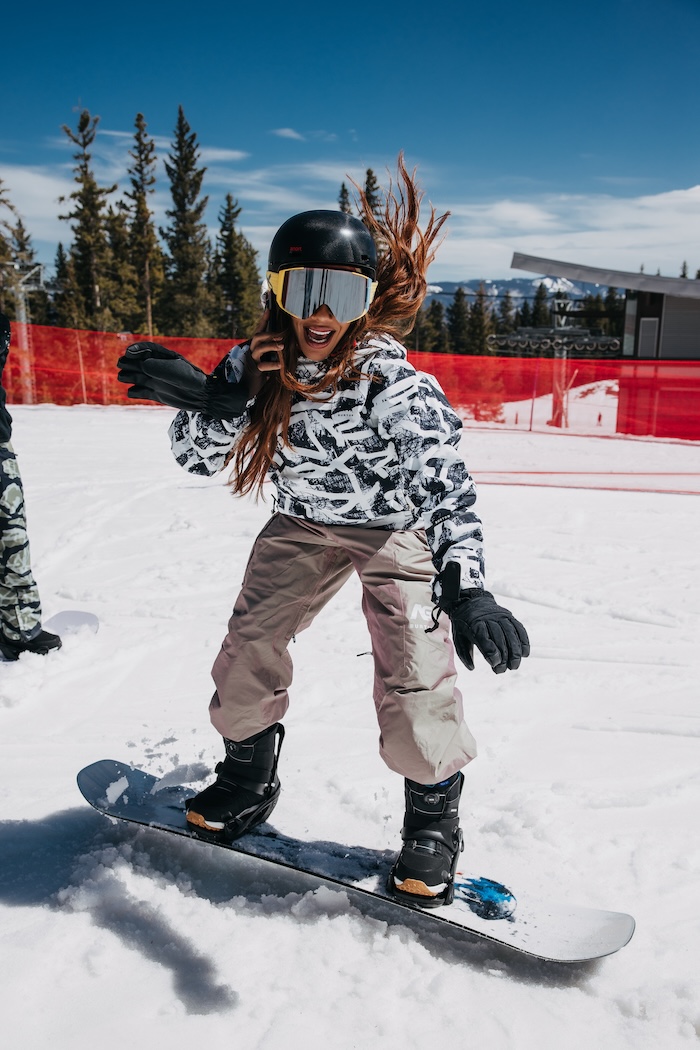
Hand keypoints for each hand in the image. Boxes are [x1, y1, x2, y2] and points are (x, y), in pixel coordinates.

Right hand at [117, 341, 248, 418]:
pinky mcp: (155, 394)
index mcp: (162, 357)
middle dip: (127, 362)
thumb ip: (155, 366)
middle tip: (122, 364)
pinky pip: (139, 392)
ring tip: (123, 377)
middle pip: (136, 362)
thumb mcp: (172, 369)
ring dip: (127, 376)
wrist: (201, 395)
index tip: (128, 353)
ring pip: (135, 376)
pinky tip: (132, 392)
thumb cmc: (189, 378)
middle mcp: (157, 368)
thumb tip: (141, 366)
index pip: (144, 349)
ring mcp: (155, 381)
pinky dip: (133, 392)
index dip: (135, 350)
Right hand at [244, 311, 284, 396]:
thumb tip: (286, 343)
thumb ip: (273, 352)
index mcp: (255, 346)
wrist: (246, 388)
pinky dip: (272, 365)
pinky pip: (263, 365)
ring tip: (282, 346)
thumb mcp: (267, 359)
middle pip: (257, 337)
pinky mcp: (254, 370)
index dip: (263, 321)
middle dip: (269, 334)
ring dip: (271, 346)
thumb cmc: (260, 372)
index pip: (258, 331)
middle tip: (281, 334)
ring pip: (259, 349)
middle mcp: (252, 351)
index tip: (268, 310)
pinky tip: (280, 366)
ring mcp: (252, 360)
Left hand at [436, 563, 528, 673]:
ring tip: (515, 665)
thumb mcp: (458, 636)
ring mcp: (500, 616)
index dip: (491, 652)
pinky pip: (518, 628)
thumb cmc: (464, 624)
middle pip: (499, 638)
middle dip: (503, 656)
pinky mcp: (509, 616)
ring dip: (515, 651)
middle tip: (503, 670)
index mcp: (474, 624)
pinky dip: (523, 641)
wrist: (470, 601)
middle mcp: (488, 619)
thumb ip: (464, 653)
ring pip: (511, 634)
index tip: (495, 664)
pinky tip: (525, 653)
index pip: (484, 638)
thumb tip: (472, 668)